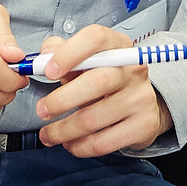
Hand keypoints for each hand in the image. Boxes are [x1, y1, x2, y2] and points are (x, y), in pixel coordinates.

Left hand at [31, 24, 171, 157]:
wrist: (141, 105)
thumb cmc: (104, 80)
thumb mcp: (85, 61)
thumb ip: (60, 52)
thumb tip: (42, 58)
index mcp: (117, 46)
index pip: (96, 38)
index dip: (69, 53)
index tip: (48, 71)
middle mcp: (133, 70)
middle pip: (97, 81)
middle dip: (61, 100)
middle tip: (42, 111)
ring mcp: (141, 98)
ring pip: (94, 118)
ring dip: (63, 130)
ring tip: (49, 134)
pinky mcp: (144, 125)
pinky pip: (103, 142)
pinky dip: (79, 146)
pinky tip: (70, 143)